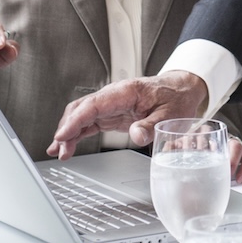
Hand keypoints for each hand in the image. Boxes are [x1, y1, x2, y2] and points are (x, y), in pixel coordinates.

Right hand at [48, 70, 208, 158]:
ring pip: (82, 115)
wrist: (181, 89)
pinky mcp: (112, 113)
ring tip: (60, 152)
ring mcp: (111, 104)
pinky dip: (77, 133)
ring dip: (69, 133)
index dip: (75, 121)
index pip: (93, 105)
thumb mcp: (170, 115)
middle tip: (61, 151)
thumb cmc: (176, 98)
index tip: (62, 136)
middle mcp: (114, 96)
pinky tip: (68, 145)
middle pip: (82, 109)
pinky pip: (89, 121)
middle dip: (67, 129)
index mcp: (126, 92)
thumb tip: (136, 136)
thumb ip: (151, 126)